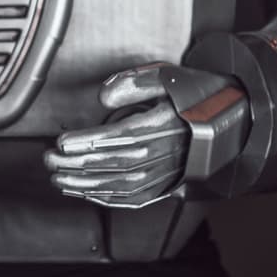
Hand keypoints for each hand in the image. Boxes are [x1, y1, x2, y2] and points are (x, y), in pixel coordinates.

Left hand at [44, 64, 202, 208]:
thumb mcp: (165, 78)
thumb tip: (103, 98)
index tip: (62, 142)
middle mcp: (162, 154)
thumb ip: (132, 84)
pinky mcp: (163, 186)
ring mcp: (163, 174)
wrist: (226, 123)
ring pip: (118, 185)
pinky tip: (83, 191)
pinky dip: (103, 198)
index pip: (117, 138)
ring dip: (84, 184)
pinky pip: (130, 198)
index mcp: (161, 126)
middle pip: (112, 163)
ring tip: (58, 177)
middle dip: (76, 164)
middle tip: (50, 159)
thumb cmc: (191, 98)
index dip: (87, 143)